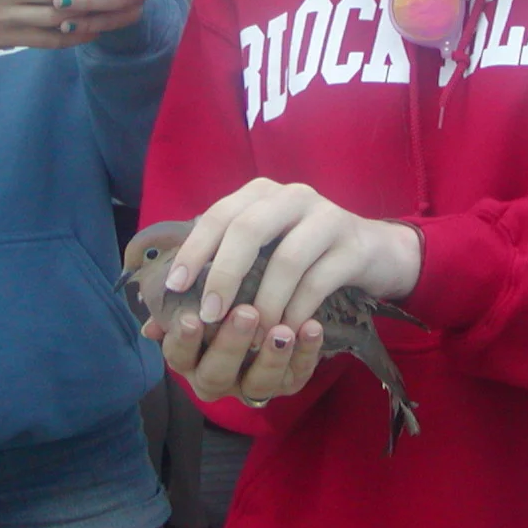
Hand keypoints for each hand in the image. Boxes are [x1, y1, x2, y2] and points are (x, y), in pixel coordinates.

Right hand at [142, 304, 323, 407]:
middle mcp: (216, 377)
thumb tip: (150, 326)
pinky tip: (312, 327)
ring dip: (271, 357)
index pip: (177, 356)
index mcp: (188, 358)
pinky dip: (306, 353)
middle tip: (246, 313)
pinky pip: (297, 375)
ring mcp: (252, 384)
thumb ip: (174, 303)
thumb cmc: (219, 293)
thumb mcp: (196, 291)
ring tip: (283, 329)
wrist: (262, 297)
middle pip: (216, 375)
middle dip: (231, 345)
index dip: (183, 341)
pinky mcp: (286, 382)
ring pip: (258, 384)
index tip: (191, 318)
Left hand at [162, 178, 422, 331]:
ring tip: (251, 334)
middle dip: (224, 275)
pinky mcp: (353, 246)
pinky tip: (285, 332)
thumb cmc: (304, 255)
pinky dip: (297, 311)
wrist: (374, 253)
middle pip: (248, 229)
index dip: (194, 250)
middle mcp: (292, 196)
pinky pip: (319, 281)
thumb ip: (216, 275)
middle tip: (210, 315)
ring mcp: (327, 217)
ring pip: (286, 259)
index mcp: (260, 193)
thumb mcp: (262, 255)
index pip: (218, 215)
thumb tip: (153, 322)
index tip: (175, 287)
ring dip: (265, 302)